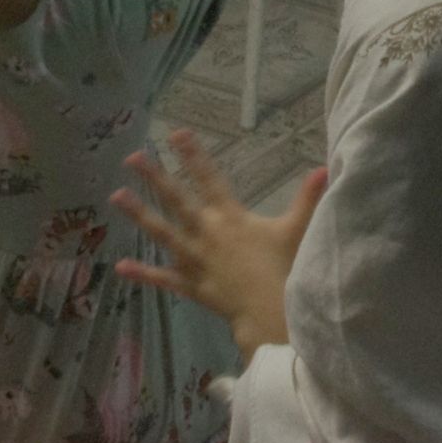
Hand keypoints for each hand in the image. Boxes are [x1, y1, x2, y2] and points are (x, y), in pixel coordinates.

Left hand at [112, 126, 318, 359]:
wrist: (269, 309)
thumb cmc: (283, 267)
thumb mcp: (296, 229)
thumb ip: (307, 198)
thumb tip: (324, 168)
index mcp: (230, 216)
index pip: (210, 178)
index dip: (194, 155)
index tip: (177, 133)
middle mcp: (207, 232)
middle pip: (177, 199)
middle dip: (155, 176)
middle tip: (133, 157)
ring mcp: (194, 258)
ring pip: (162, 232)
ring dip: (140, 214)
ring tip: (117, 196)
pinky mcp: (189, 284)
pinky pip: (163, 278)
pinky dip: (143, 273)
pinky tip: (122, 266)